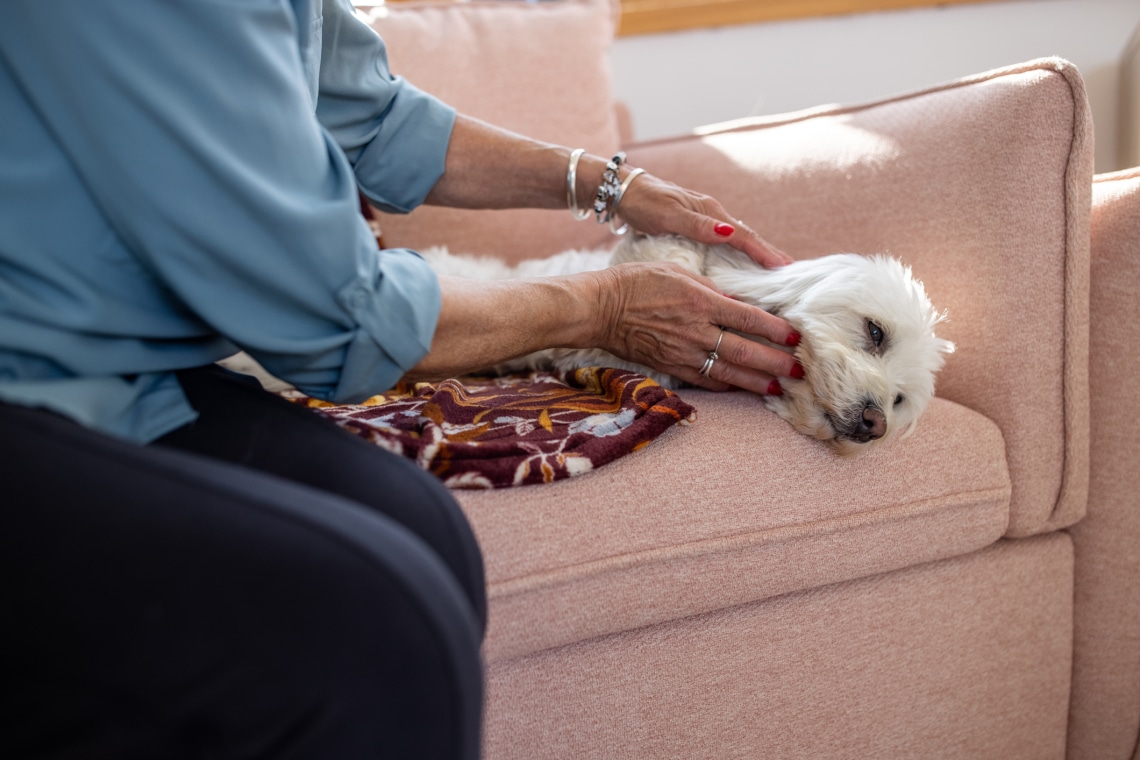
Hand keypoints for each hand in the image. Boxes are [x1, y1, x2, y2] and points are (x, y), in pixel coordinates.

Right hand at [591, 260, 801, 394]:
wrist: (599, 308)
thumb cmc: (634, 281)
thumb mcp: (677, 271)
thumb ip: (709, 288)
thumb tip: (734, 302)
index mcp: (701, 302)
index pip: (748, 319)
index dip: (775, 330)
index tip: (795, 337)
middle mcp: (696, 331)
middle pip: (745, 352)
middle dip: (776, 363)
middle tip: (799, 370)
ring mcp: (683, 352)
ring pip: (729, 372)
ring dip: (757, 382)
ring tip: (780, 388)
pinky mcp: (670, 365)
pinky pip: (705, 379)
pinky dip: (727, 385)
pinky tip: (743, 388)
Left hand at [611, 171, 793, 269]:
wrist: (624, 191)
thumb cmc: (643, 203)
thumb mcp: (668, 216)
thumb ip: (697, 225)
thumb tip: (730, 233)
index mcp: (710, 212)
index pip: (744, 236)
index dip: (764, 252)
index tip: (785, 267)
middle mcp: (712, 215)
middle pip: (747, 237)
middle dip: (769, 253)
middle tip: (792, 273)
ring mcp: (706, 219)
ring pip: (738, 239)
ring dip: (757, 253)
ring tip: (775, 271)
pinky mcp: (698, 226)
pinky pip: (726, 241)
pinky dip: (740, 252)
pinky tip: (743, 263)